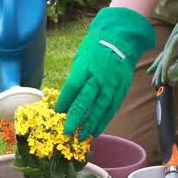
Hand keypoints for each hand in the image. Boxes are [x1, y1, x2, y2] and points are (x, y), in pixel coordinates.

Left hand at [55, 6, 157, 139]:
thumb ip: (75, 79)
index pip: (72, 87)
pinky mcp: (121, 90)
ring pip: (100, 108)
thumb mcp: (80, 59)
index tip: (56, 112)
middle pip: (86, 100)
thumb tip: (65, 100)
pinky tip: (96, 130)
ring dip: (90, 124)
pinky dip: (103, 121)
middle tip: (67, 132)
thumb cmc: (94, 49)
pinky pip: (111, 109)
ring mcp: (111, 85)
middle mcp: (99, 77)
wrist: (120, 40)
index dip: (64, 101)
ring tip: (82, 136)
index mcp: (85, 67)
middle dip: (76, 118)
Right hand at [149, 0, 177, 87]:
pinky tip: (169, 70)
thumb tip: (170, 76)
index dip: (165, 66)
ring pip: (174, 54)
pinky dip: (176, 64)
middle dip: (162, 68)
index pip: (170, 50)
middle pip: (169, 51)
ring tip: (155, 78)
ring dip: (167, 67)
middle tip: (155, 83)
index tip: (161, 80)